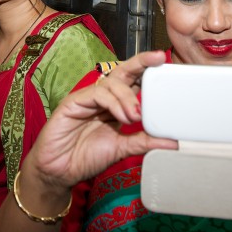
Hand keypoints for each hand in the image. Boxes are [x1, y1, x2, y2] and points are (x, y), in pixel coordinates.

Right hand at [24, 50, 177, 190]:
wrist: (59, 172)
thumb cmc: (85, 157)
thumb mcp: (122, 148)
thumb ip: (144, 142)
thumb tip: (172, 141)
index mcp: (114, 106)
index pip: (133, 82)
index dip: (148, 71)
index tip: (166, 64)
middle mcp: (102, 98)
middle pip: (122, 72)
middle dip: (141, 62)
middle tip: (158, 59)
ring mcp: (87, 98)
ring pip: (111, 82)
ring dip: (128, 97)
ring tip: (136, 115)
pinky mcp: (73, 102)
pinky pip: (96, 94)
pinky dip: (113, 103)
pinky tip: (122, 117)